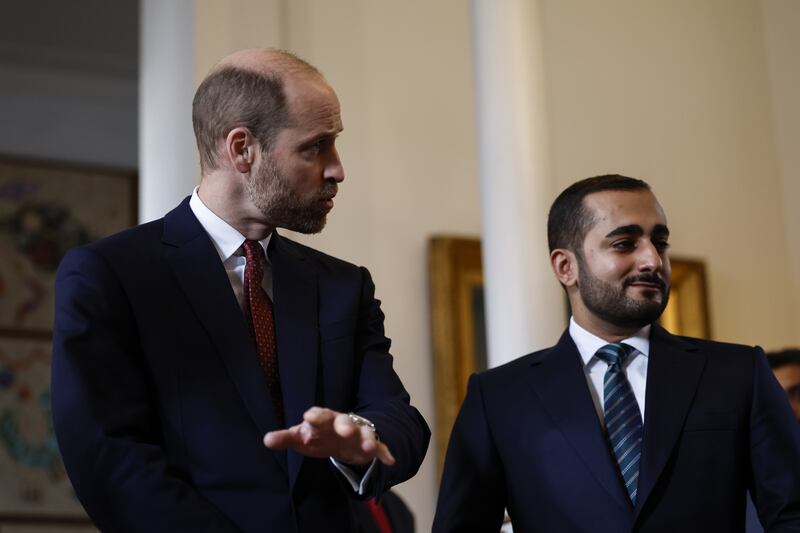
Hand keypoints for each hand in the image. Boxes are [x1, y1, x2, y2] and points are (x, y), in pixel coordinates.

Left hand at [263, 407, 394, 465]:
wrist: (343, 437)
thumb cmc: (320, 435)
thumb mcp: (302, 437)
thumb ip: (286, 438)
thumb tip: (266, 440)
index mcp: (324, 419)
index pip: (319, 414)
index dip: (315, 416)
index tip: (308, 418)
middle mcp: (342, 423)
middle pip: (344, 420)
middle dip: (345, 424)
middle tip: (344, 430)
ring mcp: (358, 432)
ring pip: (365, 431)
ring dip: (367, 437)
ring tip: (368, 446)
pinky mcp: (370, 444)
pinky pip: (380, 446)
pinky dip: (385, 452)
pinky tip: (390, 460)